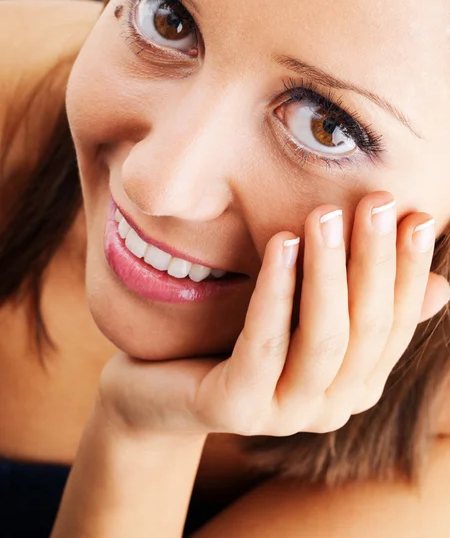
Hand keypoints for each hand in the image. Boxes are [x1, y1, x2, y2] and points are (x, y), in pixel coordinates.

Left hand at [98, 191, 449, 437]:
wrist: (162, 383)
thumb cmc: (240, 338)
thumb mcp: (304, 313)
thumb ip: (359, 301)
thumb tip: (443, 287)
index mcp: (356, 384)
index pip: (395, 323)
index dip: (409, 271)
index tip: (417, 216)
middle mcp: (332, 406)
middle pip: (365, 328)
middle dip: (375, 261)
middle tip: (377, 201)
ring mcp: (287, 415)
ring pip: (324, 339)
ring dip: (329, 272)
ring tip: (325, 215)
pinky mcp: (239, 410)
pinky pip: (264, 345)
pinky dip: (276, 292)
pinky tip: (281, 243)